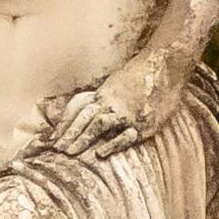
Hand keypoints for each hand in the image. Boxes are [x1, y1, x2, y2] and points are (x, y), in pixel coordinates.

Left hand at [34, 51, 181, 160]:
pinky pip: (125, 135)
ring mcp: (126, 112)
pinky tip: (100, 154)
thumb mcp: (116, 83)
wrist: (165, 64)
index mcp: (103, 93)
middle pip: (84, 118)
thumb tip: (89, 109)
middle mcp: (111, 102)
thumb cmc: (142, 75)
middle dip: (69, 134)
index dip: (64, 122)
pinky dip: (112, 144)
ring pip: (98, 125)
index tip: (52, 137)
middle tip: (56, 150)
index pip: (77, 107)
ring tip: (71, 153)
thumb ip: (103, 97)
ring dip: (83, 139)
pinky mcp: (143, 123)